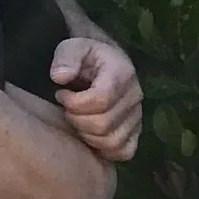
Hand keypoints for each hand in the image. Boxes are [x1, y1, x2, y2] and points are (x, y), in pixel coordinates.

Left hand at [51, 37, 141, 161]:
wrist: (99, 64)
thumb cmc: (83, 57)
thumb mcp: (71, 47)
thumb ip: (66, 57)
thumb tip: (60, 77)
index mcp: (122, 74)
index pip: (99, 101)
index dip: (74, 102)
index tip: (61, 94)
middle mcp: (135, 97)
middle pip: (103, 124)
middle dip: (76, 119)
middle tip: (66, 109)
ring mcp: (137, 117)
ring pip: (112, 141)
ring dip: (86, 135)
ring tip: (77, 119)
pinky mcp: (135, 132)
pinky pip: (123, 151)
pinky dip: (103, 149)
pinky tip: (89, 135)